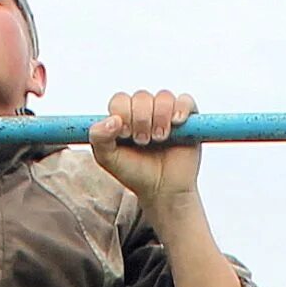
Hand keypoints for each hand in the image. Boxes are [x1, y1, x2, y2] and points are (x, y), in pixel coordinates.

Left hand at [90, 87, 201, 209]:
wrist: (161, 189)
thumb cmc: (135, 173)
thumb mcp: (108, 159)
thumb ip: (99, 138)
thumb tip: (111, 120)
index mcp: (124, 118)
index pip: (120, 100)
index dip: (122, 113)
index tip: (125, 134)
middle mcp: (144, 112)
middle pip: (141, 97)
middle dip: (140, 120)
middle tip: (143, 141)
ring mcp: (166, 113)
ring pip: (163, 97)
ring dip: (160, 118)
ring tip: (159, 138)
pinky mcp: (187, 117)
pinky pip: (185, 101)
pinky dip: (180, 109)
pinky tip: (176, 123)